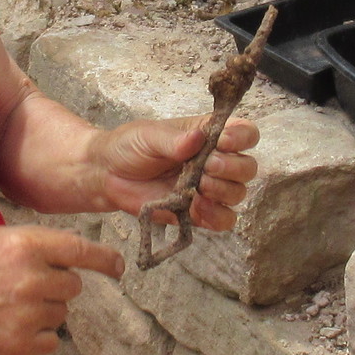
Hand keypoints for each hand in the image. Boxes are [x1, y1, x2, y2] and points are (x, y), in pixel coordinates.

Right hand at [0, 225, 126, 354]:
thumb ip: (30, 244)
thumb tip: (67, 253)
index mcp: (24, 245)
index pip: (81, 249)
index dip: (104, 258)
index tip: (117, 266)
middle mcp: (31, 277)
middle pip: (73, 285)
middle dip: (57, 287)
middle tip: (26, 288)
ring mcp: (26, 313)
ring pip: (60, 314)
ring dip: (44, 312)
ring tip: (8, 307)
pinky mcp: (19, 343)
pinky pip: (51, 341)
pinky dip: (36, 337)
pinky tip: (10, 327)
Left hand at [95, 117, 260, 231]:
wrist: (106, 175)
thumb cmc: (129, 146)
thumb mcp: (149, 135)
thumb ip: (173, 139)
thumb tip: (197, 138)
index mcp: (208, 135)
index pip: (245, 133)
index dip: (242, 138)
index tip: (224, 141)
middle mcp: (215, 161)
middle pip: (248, 167)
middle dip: (232, 168)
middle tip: (206, 167)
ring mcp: (208, 189)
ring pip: (238, 194)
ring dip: (223, 191)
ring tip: (198, 186)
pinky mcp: (198, 213)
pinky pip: (223, 220)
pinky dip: (216, 216)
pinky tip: (197, 208)